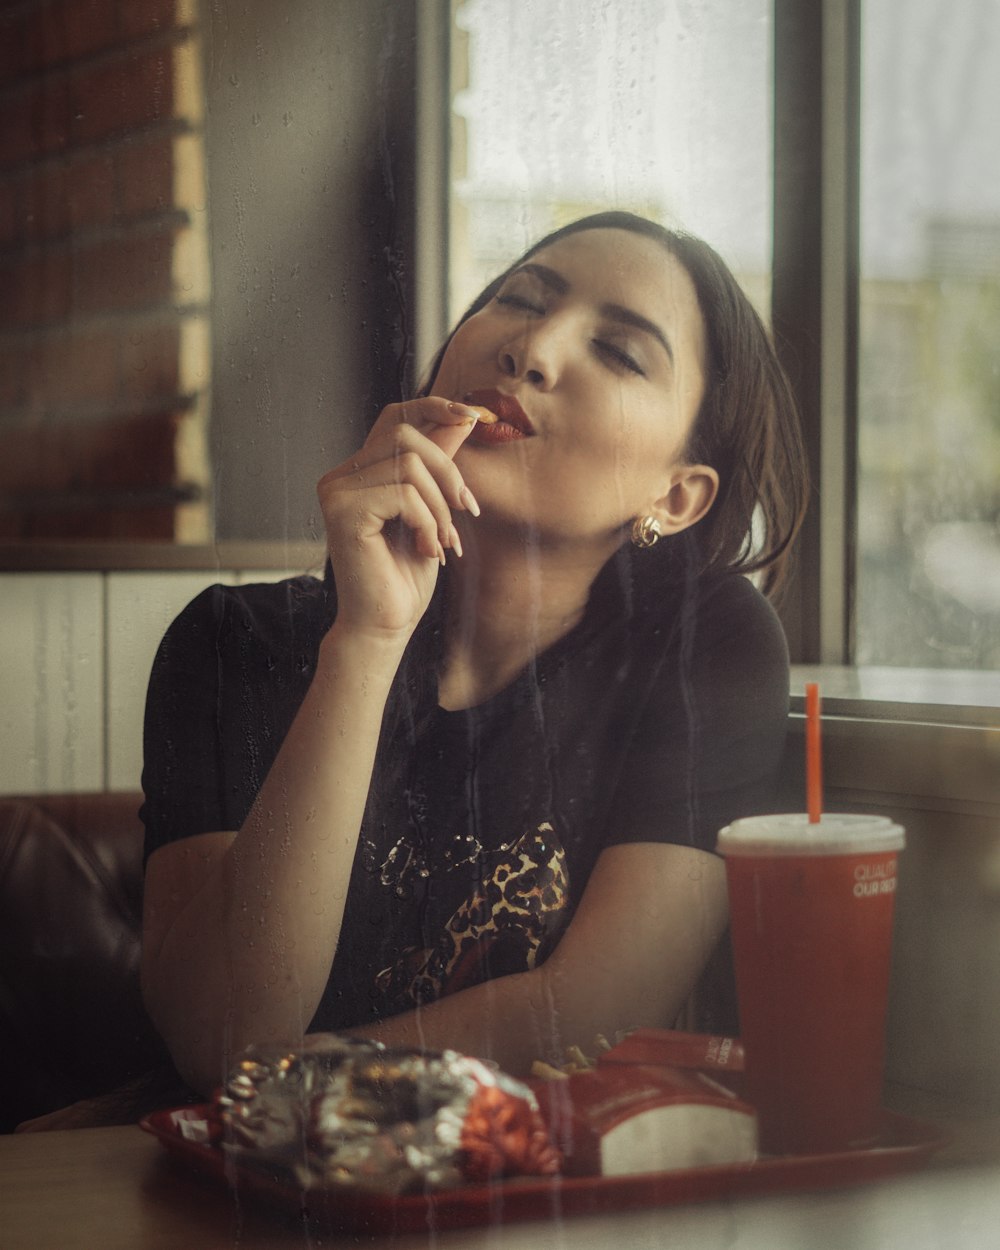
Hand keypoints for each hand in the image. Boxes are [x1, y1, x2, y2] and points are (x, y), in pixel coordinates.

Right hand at [318, 398, 481, 639]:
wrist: (385, 624)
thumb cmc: (405, 574)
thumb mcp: (434, 508)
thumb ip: (439, 463)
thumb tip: (463, 417)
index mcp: (360, 471)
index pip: (395, 416)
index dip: (434, 407)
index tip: (472, 416)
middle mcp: (341, 475)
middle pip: (405, 434)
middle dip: (447, 470)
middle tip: (466, 510)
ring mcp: (336, 491)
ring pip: (409, 464)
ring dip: (440, 506)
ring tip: (442, 541)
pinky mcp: (343, 511)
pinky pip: (404, 493)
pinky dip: (427, 522)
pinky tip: (426, 550)